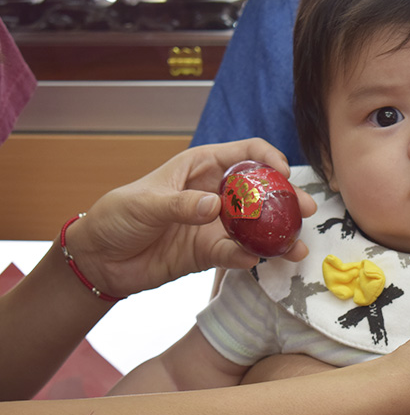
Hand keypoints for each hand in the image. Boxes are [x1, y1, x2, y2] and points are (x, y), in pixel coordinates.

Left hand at [65, 139, 316, 297]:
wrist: (98, 260)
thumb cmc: (116, 216)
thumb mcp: (144, 204)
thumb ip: (180, 204)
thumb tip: (215, 208)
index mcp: (201, 167)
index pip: (245, 153)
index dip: (268, 158)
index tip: (283, 172)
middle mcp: (215, 194)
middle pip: (260, 191)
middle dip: (286, 200)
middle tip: (306, 210)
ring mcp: (215, 225)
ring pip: (256, 226)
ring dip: (277, 235)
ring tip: (297, 247)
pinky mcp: (210, 252)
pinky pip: (236, 253)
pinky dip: (249, 257)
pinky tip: (257, 261)